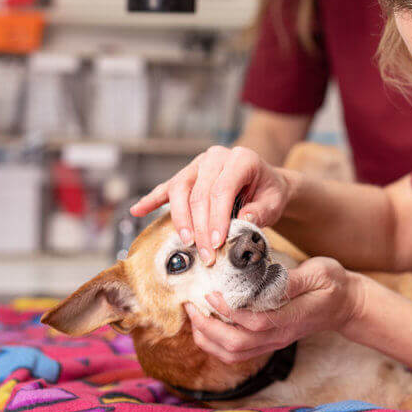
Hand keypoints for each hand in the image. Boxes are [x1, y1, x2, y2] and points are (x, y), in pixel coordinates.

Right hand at [130, 146, 294, 264]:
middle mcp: (216, 157)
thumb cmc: (269, 194)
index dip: (217, 218)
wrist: (266, 184)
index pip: (222, 189)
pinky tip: (138, 210)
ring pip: (180, 189)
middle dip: (200, 227)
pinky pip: (167, 187)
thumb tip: (244, 221)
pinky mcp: (188, 174)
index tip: (216, 243)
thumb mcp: (274, 203)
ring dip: (180, 218)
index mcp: (241, 158)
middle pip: (199, 192)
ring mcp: (199, 164)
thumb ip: (261, 212)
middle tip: (205, 254)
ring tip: (186, 242)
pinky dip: (152, 199)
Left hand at [183, 257, 364, 363]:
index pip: (253, 323)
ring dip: (207, 338)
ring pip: (233, 353)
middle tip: (192, 304)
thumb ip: (292, 280)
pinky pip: (236, 352)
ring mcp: (273, 342)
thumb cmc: (332, 285)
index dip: (228, 311)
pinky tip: (207, 324)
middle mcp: (279, 335)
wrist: (345, 305)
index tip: (211, 293)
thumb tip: (265, 279)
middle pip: (236, 345)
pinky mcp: (268, 342)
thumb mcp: (319, 273)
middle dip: (207, 328)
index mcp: (291, 318)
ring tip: (194, 315)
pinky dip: (215, 342)